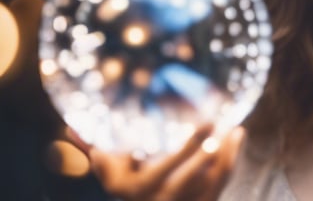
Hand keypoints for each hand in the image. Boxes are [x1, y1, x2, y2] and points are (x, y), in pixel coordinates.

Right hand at [67, 124, 244, 200]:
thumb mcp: (109, 171)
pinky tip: (236, 137)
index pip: (166, 170)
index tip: (203, 125)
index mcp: (138, 189)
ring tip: (235, 129)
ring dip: (226, 155)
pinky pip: (221, 184)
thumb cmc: (125, 184)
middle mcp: (162, 200)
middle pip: (190, 179)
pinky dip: (230, 161)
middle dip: (208, 154)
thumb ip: (94, 149)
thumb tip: (70, 128)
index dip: (187, 149)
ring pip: (212, 182)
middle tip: (219, 124)